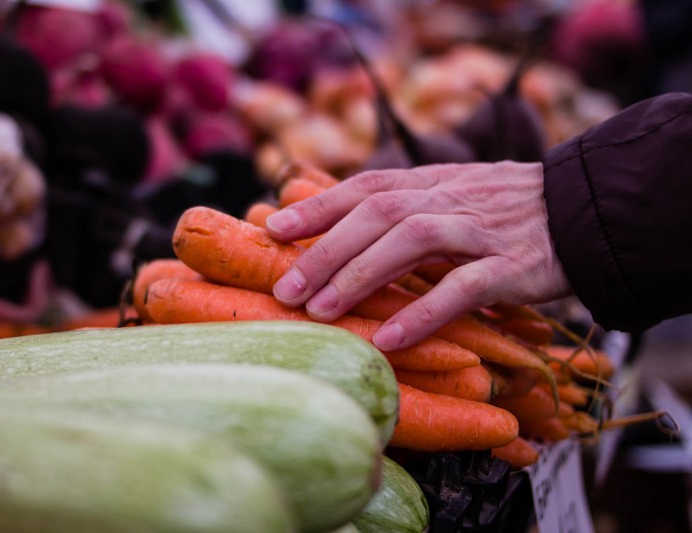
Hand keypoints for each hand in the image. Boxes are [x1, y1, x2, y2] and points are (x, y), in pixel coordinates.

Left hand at [265, 161, 571, 350]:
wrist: (587, 209)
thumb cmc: (507, 212)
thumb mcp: (453, 196)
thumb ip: (406, 209)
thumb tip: (343, 233)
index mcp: (432, 182)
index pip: (366, 186)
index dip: (319, 204)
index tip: (274, 226)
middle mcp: (450, 199)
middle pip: (377, 213)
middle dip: (326, 249)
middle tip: (286, 288)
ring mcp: (482, 230)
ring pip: (412, 241)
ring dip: (360, 275)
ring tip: (320, 310)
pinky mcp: (513, 265)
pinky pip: (464, 287)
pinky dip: (423, 311)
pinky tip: (389, 337)